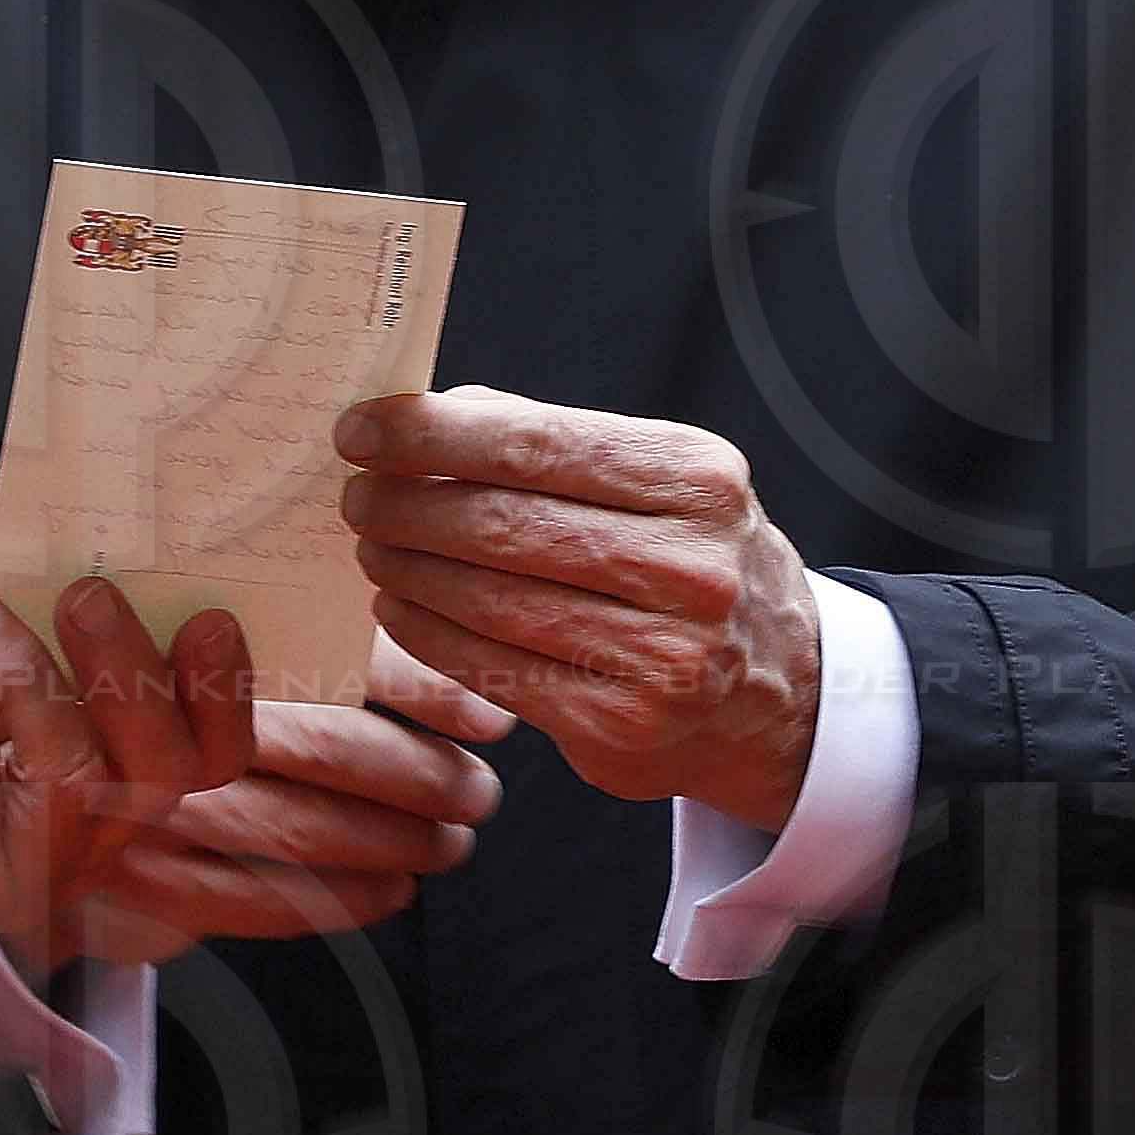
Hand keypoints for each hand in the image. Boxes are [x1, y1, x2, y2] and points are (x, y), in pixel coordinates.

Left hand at [0, 580, 503, 968]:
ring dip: (43, 665)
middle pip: (212, 786)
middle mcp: (102, 860)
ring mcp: (27, 871)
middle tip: (161, 598)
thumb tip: (218, 554)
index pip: (285, 800)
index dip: (368, 760)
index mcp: (140, 818)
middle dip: (200, 687)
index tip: (435, 712)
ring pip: (95, 773)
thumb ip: (103, 632)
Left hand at [338, 388, 823, 820]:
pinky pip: (496, 671)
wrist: (777, 692)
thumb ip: (552, 443)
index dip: (433, 434)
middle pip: (507, 522)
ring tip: (371, 549)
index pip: (538, 443)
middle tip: (357, 498)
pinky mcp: (623, 724)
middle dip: (409, 506)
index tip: (361, 431)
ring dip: (410, 571)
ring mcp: (663, 653)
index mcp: (697, 479)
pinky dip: (431, 636)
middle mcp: (692, 565)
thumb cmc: (689, 565)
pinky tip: (400, 610)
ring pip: (493, 601)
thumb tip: (427, 410)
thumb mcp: (659, 484)